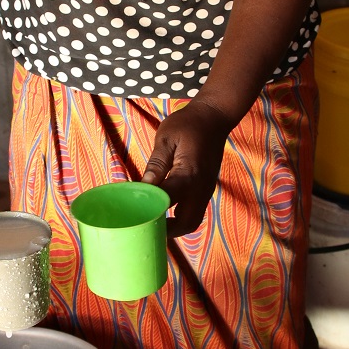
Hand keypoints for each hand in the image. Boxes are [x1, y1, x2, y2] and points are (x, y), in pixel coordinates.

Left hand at [142, 98, 233, 236]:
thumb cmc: (188, 124)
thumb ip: (156, 164)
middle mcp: (201, 187)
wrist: (214, 117)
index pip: (168, 201)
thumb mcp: (166, 138)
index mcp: (189, 174)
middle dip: (167, 231)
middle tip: (146, 227)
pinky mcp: (206, 189)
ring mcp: (206, 190)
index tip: (134, 214)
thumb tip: (143, 187)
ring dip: (175, 226)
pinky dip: (180, 217)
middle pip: (187, 223)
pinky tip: (164, 211)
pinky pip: (195, 210)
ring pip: (193, 220)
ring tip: (153, 222)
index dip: (151, 210)